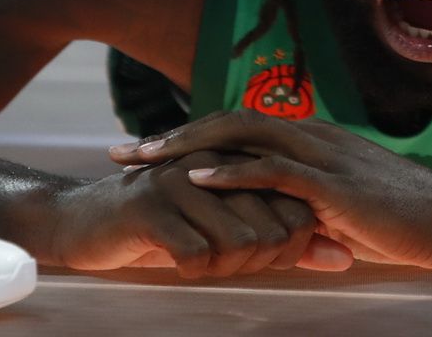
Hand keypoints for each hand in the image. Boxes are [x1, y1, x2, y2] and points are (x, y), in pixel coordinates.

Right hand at [50, 150, 350, 277]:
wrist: (85, 224)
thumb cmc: (167, 230)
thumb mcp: (231, 233)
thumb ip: (290, 243)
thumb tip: (346, 258)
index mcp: (240, 161)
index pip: (297, 208)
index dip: (290, 247)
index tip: (264, 259)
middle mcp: (216, 163)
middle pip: (273, 228)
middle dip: (258, 262)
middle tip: (226, 264)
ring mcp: (182, 180)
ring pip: (239, 241)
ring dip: (224, 268)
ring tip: (202, 263)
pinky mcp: (149, 205)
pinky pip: (196, 253)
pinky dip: (193, 270)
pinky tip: (179, 264)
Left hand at [108, 111, 431, 270]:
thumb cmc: (408, 223)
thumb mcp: (346, 214)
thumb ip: (308, 212)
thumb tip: (277, 226)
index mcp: (316, 141)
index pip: (243, 127)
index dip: (194, 136)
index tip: (150, 152)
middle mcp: (315, 137)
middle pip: (231, 121)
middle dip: (174, 135)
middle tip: (126, 153)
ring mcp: (325, 156)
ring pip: (246, 136)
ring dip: (190, 146)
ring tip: (146, 161)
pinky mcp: (336, 184)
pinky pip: (276, 171)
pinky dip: (234, 172)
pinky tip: (199, 179)